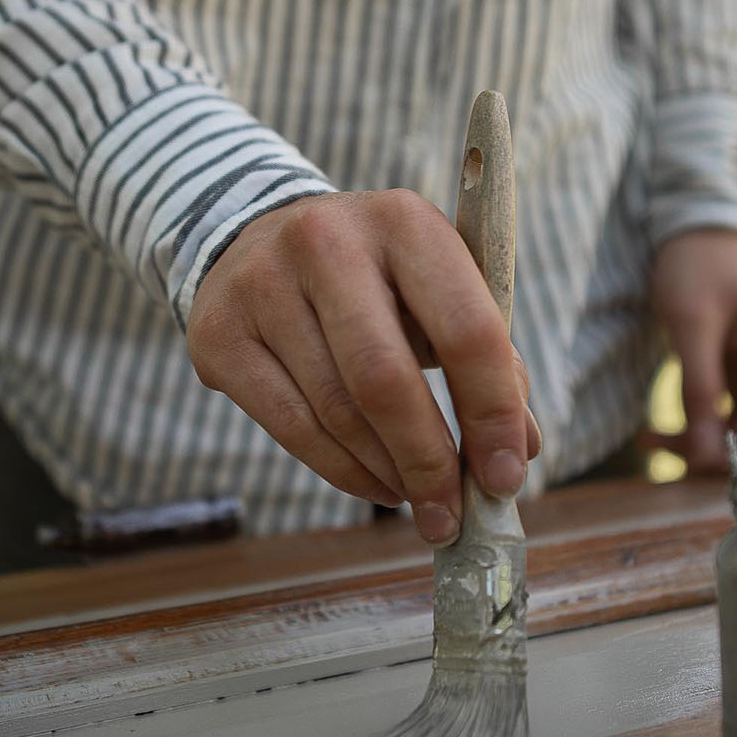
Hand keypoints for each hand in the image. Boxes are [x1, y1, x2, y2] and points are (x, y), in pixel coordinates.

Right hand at [186, 191, 540, 543]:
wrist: (260, 239)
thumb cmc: (377, 279)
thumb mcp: (438, 292)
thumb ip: (489, 361)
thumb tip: (517, 452)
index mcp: (405, 222)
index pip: (466, 328)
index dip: (492, 412)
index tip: (507, 477)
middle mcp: (327, 241)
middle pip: (385, 379)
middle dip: (429, 462)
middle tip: (452, 514)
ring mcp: (263, 284)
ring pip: (336, 412)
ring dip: (388, 473)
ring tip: (416, 498)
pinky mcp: (219, 332)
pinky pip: (291, 426)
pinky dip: (342, 471)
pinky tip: (374, 485)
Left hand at [645, 229, 736, 474]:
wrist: (686, 228)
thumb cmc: (698, 264)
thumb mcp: (694, 324)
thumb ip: (700, 385)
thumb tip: (704, 451)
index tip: (707, 466)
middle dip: (716, 454)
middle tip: (672, 462)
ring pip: (731, 428)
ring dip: (696, 443)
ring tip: (650, 444)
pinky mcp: (725, 371)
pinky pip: (712, 412)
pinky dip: (686, 425)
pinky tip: (650, 433)